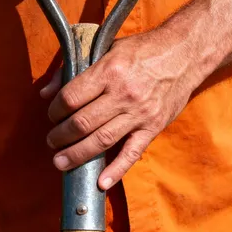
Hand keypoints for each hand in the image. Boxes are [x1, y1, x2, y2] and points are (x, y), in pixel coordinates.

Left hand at [42, 23, 201, 188]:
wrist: (185, 53)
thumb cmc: (142, 49)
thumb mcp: (106, 48)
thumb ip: (74, 69)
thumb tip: (46, 92)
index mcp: (109, 71)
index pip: (71, 98)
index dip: (55, 111)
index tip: (52, 115)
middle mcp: (123, 94)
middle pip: (82, 123)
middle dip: (60, 136)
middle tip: (51, 142)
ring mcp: (140, 113)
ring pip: (101, 141)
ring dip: (77, 154)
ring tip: (61, 162)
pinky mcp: (153, 127)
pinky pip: (132, 152)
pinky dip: (116, 170)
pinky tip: (101, 183)